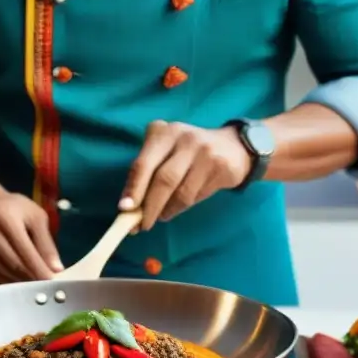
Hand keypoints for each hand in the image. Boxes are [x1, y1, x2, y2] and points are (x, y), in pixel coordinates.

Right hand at [0, 191, 63, 285]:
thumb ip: (46, 242)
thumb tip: (56, 269)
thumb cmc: (13, 210)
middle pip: (12, 265)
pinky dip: (6, 285)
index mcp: (3, 216)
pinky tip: (17, 284)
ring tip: (34, 287)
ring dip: (20, 285)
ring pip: (1, 275)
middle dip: (31, 280)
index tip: (52, 282)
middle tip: (45, 289)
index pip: (24, 249)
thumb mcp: (35, 217)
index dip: (39, 268)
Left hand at [119, 121, 251, 230]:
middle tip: (141, 225)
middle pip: (163, 180)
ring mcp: (205, 152)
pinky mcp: (220, 167)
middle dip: (149, 206)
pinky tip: (178, 207)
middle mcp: (184, 138)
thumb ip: (147, 171)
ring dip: (167, 210)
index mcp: (164, 132)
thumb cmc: (188, 152)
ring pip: (181, 192)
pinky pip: (196, 196)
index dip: (133, 188)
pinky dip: (182, 207)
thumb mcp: (166, 150)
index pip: (143, 163)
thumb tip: (128, 206)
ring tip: (160, 216)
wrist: (234, 146)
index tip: (124, 209)